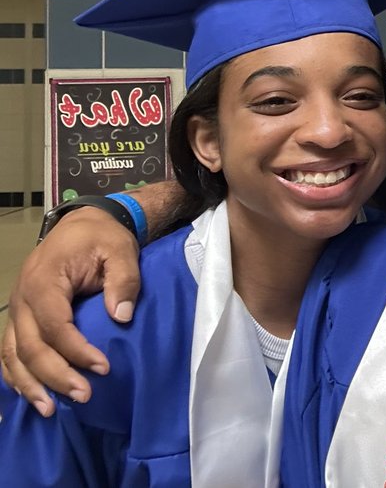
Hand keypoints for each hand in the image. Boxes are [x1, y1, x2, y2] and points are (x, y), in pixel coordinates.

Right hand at [1, 207, 140, 415]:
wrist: (83, 225)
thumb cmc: (102, 238)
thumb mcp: (121, 250)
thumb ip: (123, 281)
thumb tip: (122, 316)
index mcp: (44, 280)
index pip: (54, 325)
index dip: (76, 350)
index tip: (103, 368)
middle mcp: (22, 299)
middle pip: (29, 346)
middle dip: (55, 376)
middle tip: (83, 396)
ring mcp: (16, 310)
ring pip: (12, 355)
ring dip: (29, 385)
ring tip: (50, 411)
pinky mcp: (20, 318)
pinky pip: (9, 352)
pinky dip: (16, 376)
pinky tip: (32, 396)